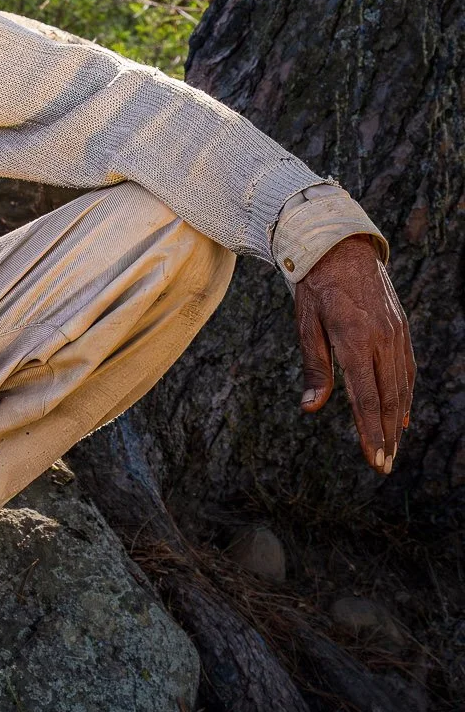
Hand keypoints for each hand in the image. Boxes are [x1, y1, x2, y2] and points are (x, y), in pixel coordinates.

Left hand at [297, 234, 414, 473]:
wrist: (339, 245)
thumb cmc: (314, 286)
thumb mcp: (305, 324)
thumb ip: (314, 367)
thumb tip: (311, 407)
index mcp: (354, 340)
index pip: (366, 399)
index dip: (370, 433)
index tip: (374, 460)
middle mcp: (381, 340)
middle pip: (388, 399)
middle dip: (386, 436)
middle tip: (384, 465)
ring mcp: (395, 333)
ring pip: (401, 386)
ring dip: (397, 420)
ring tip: (392, 447)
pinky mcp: (400, 328)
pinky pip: (406, 368)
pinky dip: (405, 394)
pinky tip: (401, 414)